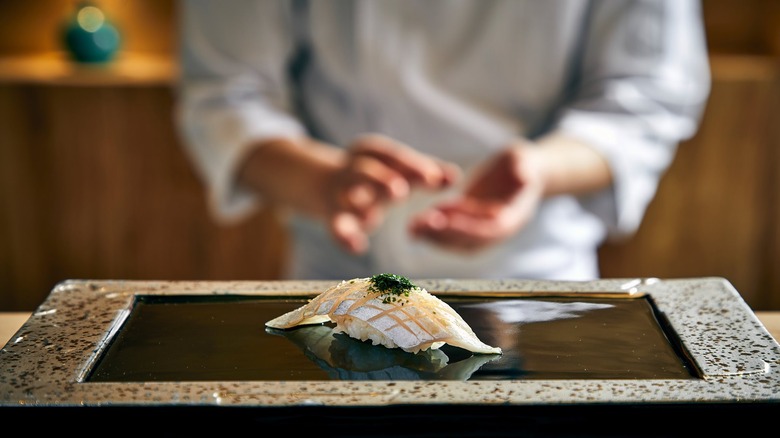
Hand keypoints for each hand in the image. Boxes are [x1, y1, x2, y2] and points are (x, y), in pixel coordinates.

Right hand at [327, 134, 459, 252]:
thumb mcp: (399, 169)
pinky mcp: (333, 217)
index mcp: (372, 153)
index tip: (433, 178)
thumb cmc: (376, 174)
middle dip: (381, 180)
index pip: (391, 155)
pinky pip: (337, 227)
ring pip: (347, 197)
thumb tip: (455, 176)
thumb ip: (427, 172)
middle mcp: (353, 169)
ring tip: (372, 217)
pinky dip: (344, 237)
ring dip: (359, 205)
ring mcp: (340, 193)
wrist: (320, 181)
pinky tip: (357, 247)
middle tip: (400, 192)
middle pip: (365, 171)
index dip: (411, 165)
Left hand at [409, 143, 544, 252]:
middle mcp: (496, 231)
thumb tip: (524, 174)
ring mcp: (480, 229)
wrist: (521, 172)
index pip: (490, 229)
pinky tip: (415, 222)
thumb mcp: (526, 162)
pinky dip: (432, 228)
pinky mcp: (468, 224)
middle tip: (418, 227)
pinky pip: (449, 230)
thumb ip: (524, 169)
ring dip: (433, 235)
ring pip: (455, 239)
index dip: (467, 227)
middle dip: (443, 234)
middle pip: (469, 240)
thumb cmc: (525, 165)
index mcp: (514, 219)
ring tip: (412, 228)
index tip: (443, 220)